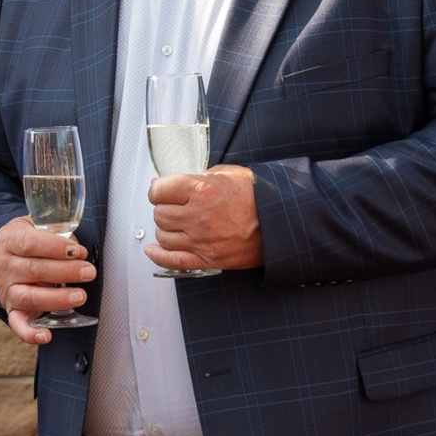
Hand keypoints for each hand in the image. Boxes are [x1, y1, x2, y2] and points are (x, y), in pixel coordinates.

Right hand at [0, 217, 93, 345]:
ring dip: (57, 298)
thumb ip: (56, 233)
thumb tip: (79, 251)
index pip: (29, 244)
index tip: (77, 250)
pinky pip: (17, 325)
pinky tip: (46, 336)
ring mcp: (7, 290)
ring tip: (80, 296)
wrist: (5, 256)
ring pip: (29, 297)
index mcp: (9, 241)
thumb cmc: (28, 240)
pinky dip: (30, 333)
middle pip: (33, 270)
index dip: (54, 247)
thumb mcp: (36, 226)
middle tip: (88, 272)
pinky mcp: (12, 310)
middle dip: (65, 271)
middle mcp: (4, 266)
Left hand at [146, 165, 262, 271]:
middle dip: (164, 208)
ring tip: (176, 224)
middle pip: (159, 214)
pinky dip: (158, 256)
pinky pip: (173, 261)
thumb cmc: (260, 195)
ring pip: (163, 236)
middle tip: (174, 206)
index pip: (159, 191)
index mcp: (202, 190)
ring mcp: (202, 240)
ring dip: (165, 229)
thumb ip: (198, 177)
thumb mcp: (227, 174)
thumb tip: (175, 183)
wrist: (282, 220)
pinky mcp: (209, 259)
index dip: (158, 190)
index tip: (161, 190)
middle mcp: (199, 216)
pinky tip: (152, 250)